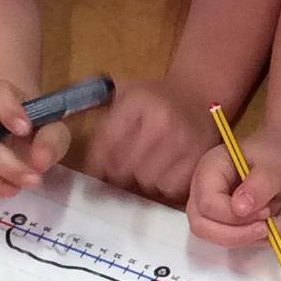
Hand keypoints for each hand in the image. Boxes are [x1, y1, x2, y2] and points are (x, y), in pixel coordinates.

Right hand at [0, 80, 71, 203]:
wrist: (9, 129)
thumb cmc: (33, 128)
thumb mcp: (52, 127)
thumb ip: (52, 139)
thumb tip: (40, 162)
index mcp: (0, 96)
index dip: (8, 111)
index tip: (25, 129)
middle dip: (8, 167)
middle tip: (34, 179)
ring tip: (16, 188)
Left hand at [80, 78, 218, 201]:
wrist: (199, 94)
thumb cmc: (156, 97)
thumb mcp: (126, 92)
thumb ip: (100, 115)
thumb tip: (81, 151)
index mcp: (138, 101)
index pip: (106, 142)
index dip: (96, 161)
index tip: (95, 169)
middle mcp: (161, 121)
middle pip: (124, 167)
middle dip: (118, 171)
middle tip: (121, 170)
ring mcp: (182, 142)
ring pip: (146, 181)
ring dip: (141, 179)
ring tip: (145, 167)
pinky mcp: (198, 159)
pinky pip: (169, 188)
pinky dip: (163, 185)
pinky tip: (164, 171)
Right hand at [185, 128, 280, 245]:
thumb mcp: (275, 167)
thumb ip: (258, 186)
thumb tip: (238, 209)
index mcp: (209, 170)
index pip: (207, 205)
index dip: (234, 216)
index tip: (265, 211)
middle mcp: (206, 192)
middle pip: (204, 228)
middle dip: (241, 235)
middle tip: (269, 228)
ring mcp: (218, 211)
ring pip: (227, 240)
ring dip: (264, 235)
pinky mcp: (234, 224)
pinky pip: (246, 242)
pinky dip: (271, 235)